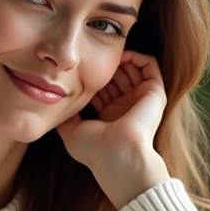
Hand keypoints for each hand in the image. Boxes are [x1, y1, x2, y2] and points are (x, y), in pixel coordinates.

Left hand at [56, 50, 170, 208]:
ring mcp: (141, 100)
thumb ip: (65, 115)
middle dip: (107, 65)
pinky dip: (138, 57)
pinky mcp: (154, 93)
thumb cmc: (96, 150)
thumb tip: (55, 101)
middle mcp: (127, 106)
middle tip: (95, 57)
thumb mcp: (72, 131)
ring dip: (122, 59)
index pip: (103, 87)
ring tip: (110, 54)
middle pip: (118, 76)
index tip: (80, 68)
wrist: (117, 156)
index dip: (92, 75)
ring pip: (134, 69)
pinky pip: (150, 66)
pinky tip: (124, 56)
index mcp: (110, 114)